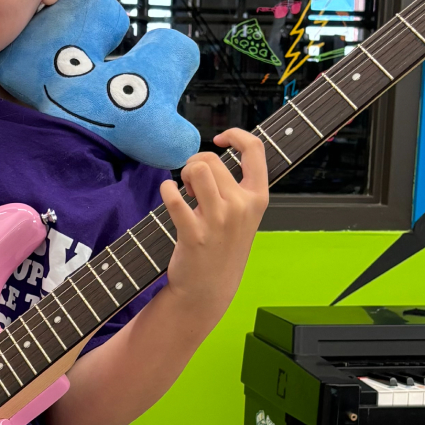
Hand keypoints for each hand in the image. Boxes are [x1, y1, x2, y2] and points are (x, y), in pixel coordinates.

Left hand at [159, 128, 268, 319]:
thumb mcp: (243, 216)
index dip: (236, 135)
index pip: (256, 150)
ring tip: (185, 190)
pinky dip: (167, 189)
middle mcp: (241, 207)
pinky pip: (175, 198)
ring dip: (185, 173)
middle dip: (195, 164)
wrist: (209, 289)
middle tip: (191, 184)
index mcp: (258, 198)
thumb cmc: (223, 248)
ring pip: (198, 169)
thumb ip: (237, 188)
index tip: (220, 138)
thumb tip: (210, 158)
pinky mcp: (194, 234)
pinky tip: (168, 193)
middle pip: (212, 160)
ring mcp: (219, 221)